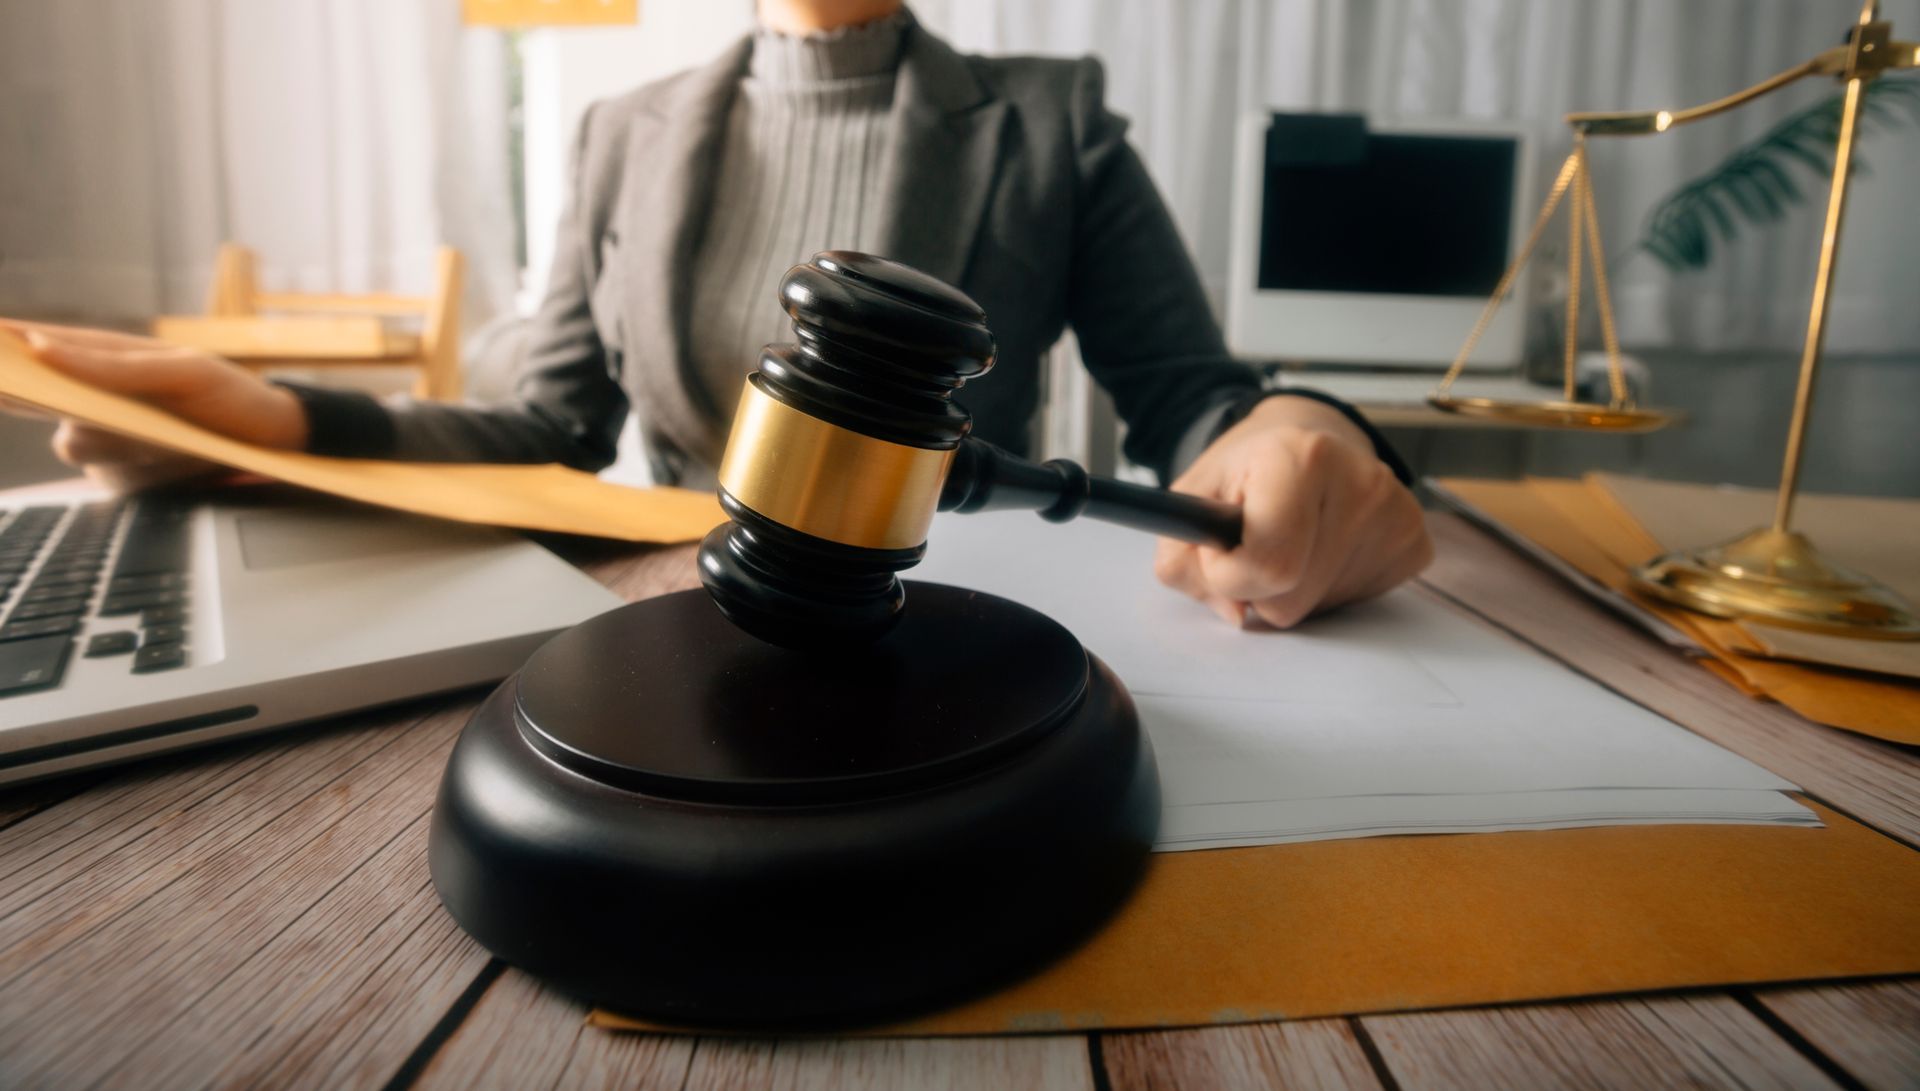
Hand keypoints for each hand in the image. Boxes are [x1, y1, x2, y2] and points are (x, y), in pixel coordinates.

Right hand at [2, 321, 308, 492]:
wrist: (276, 445)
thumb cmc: (233, 396)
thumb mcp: (184, 372)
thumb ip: (114, 365)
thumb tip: (44, 349)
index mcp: (110, 359)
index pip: (43, 345)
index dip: (6, 344)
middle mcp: (98, 398)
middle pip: (44, 405)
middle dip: (61, 406)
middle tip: (93, 410)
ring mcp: (110, 439)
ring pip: (76, 445)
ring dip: (119, 443)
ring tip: (169, 436)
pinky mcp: (124, 478)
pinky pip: (110, 478)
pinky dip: (141, 472)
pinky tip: (175, 460)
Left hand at [1154, 395, 1431, 628]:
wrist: (1304, 442)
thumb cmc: (1244, 475)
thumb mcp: (1190, 504)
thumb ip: (1183, 563)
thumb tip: (1239, 613)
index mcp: (1297, 457)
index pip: (1267, 565)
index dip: (1227, 572)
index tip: (1223, 547)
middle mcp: (1360, 480)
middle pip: (1291, 599)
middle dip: (1260, 588)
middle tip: (1259, 543)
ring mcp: (1396, 513)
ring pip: (1321, 607)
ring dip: (1294, 590)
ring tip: (1292, 541)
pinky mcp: (1414, 542)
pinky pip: (1357, 602)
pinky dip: (1327, 588)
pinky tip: (1322, 547)